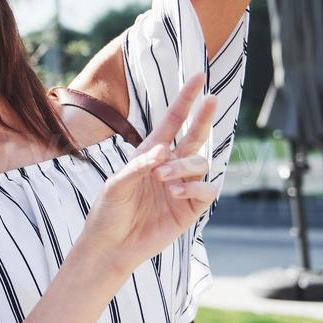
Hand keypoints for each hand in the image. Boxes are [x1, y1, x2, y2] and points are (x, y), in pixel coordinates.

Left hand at [81, 72, 219, 274]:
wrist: (111, 246)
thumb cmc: (108, 212)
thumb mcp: (116, 185)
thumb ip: (137, 166)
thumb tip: (164, 150)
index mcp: (150, 155)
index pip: (173, 121)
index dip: (186, 99)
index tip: (200, 76)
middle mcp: (170, 167)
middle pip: (194, 136)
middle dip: (204, 117)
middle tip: (213, 98)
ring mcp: (182, 187)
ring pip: (200, 163)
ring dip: (185, 166)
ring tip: (164, 178)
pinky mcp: (190, 208)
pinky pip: (207, 190)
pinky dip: (196, 186)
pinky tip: (177, 191)